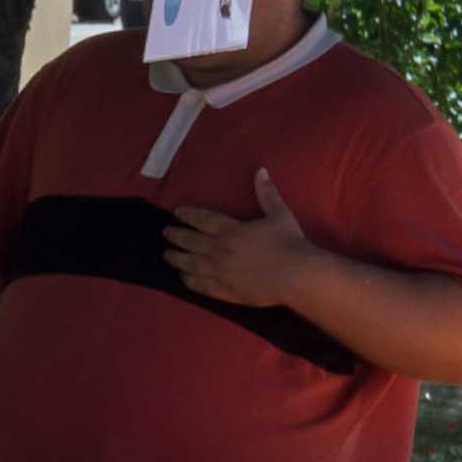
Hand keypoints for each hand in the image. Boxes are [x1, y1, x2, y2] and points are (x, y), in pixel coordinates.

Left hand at [168, 169, 324, 311]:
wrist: (296, 275)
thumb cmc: (289, 243)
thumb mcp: (279, 213)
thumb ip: (266, 193)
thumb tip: (260, 170)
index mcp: (231, 230)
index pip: (202, 219)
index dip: (188, 215)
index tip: (177, 212)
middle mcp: (220, 249)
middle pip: (190, 241)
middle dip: (176, 235)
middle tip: (165, 233)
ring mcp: (220, 271)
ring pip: (190, 263)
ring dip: (176, 258)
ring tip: (166, 254)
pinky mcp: (224, 290)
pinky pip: (200, 284)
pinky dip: (188, 280)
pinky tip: (181, 277)